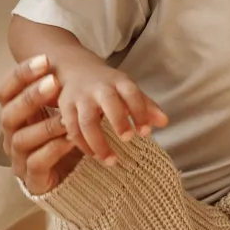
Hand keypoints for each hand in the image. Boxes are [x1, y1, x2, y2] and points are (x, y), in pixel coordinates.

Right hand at [0, 57, 82, 194]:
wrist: (72, 177)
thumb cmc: (64, 137)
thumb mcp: (60, 111)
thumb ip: (57, 93)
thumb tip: (65, 62)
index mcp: (15, 114)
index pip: (4, 91)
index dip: (20, 75)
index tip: (44, 60)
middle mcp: (12, 135)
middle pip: (9, 114)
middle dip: (31, 96)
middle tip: (53, 82)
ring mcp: (19, 158)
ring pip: (21, 139)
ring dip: (45, 126)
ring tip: (66, 117)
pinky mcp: (32, 179)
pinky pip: (36, 162)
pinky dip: (53, 150)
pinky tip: (69, 140)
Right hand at [35, 51, 167, 166]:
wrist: (73, 68)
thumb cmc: (107, 84)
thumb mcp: (127, 89)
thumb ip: (146, 106)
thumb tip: (164, 122)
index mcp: (118, 81)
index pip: (132, 93)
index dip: (140, 112)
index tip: (146, 132)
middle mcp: (99, 88)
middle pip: (108, 102)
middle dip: (118, 121)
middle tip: (128, 139)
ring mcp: (80, 98)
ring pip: (86, 121)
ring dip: (98, 142)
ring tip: (110, 160)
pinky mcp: (65, 108)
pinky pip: (72, 130)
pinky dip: (82, 145)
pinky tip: (94, 156)